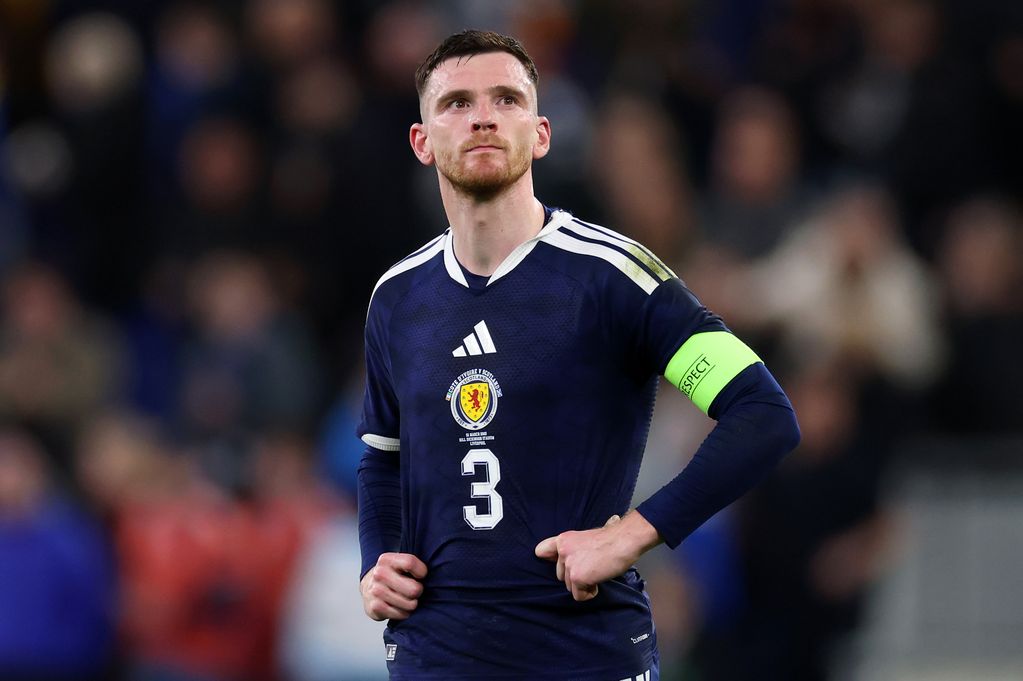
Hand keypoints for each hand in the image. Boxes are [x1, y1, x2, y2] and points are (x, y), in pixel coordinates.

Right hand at [360, 552, 427, 620]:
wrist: (368, 587)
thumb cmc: (392, 575)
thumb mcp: (399, 564)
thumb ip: (413, 565)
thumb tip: (434, 574)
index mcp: (386, 559)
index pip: (410, 563)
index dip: (421, 572)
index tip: (420, 576)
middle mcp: (379, 573)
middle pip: (414, 589)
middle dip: (418, 592)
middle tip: (414, 591)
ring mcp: (375, 591)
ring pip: (410, 604)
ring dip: (412, 604)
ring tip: (407, 599)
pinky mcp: (374, 607)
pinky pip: (401, 614)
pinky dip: (404, 613)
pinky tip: (400, 607)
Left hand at [534, 512, 660, 600]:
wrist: (624, 540)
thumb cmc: (610, 540)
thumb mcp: (583, 539)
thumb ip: (571, 550)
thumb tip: (567, 564)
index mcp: (563, 540)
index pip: (541, 551)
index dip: (549, 560)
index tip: (561, 564)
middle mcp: (562, 551)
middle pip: (560, 576)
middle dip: (576, 576)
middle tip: (593, 567)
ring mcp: (569, 565)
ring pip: (570, 587)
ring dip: (584, 584)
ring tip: (598, 571)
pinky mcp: (577, 577)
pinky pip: (579, 596)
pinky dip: (590, 592)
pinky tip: (599, 580)